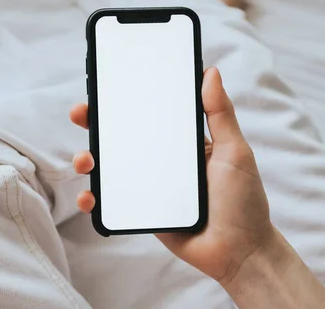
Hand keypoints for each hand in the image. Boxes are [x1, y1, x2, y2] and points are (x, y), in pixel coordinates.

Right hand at [69, 67, 274, 285]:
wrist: (239, 252)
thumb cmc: (243, 201)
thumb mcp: (234, 152)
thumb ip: (220, 114)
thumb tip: (211, 72)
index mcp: (181, 142)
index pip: (148, 115)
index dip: (126, 101)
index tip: (106, 87)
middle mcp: (161, 161)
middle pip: (121, 138)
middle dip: (96, 124)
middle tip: (81, 114)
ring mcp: (149, 186)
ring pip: (111, 168)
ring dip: (89, 159)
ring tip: (84, 160)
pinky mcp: (142, 210)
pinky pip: (112, 201)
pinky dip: (95, 198)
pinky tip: (89, 196)